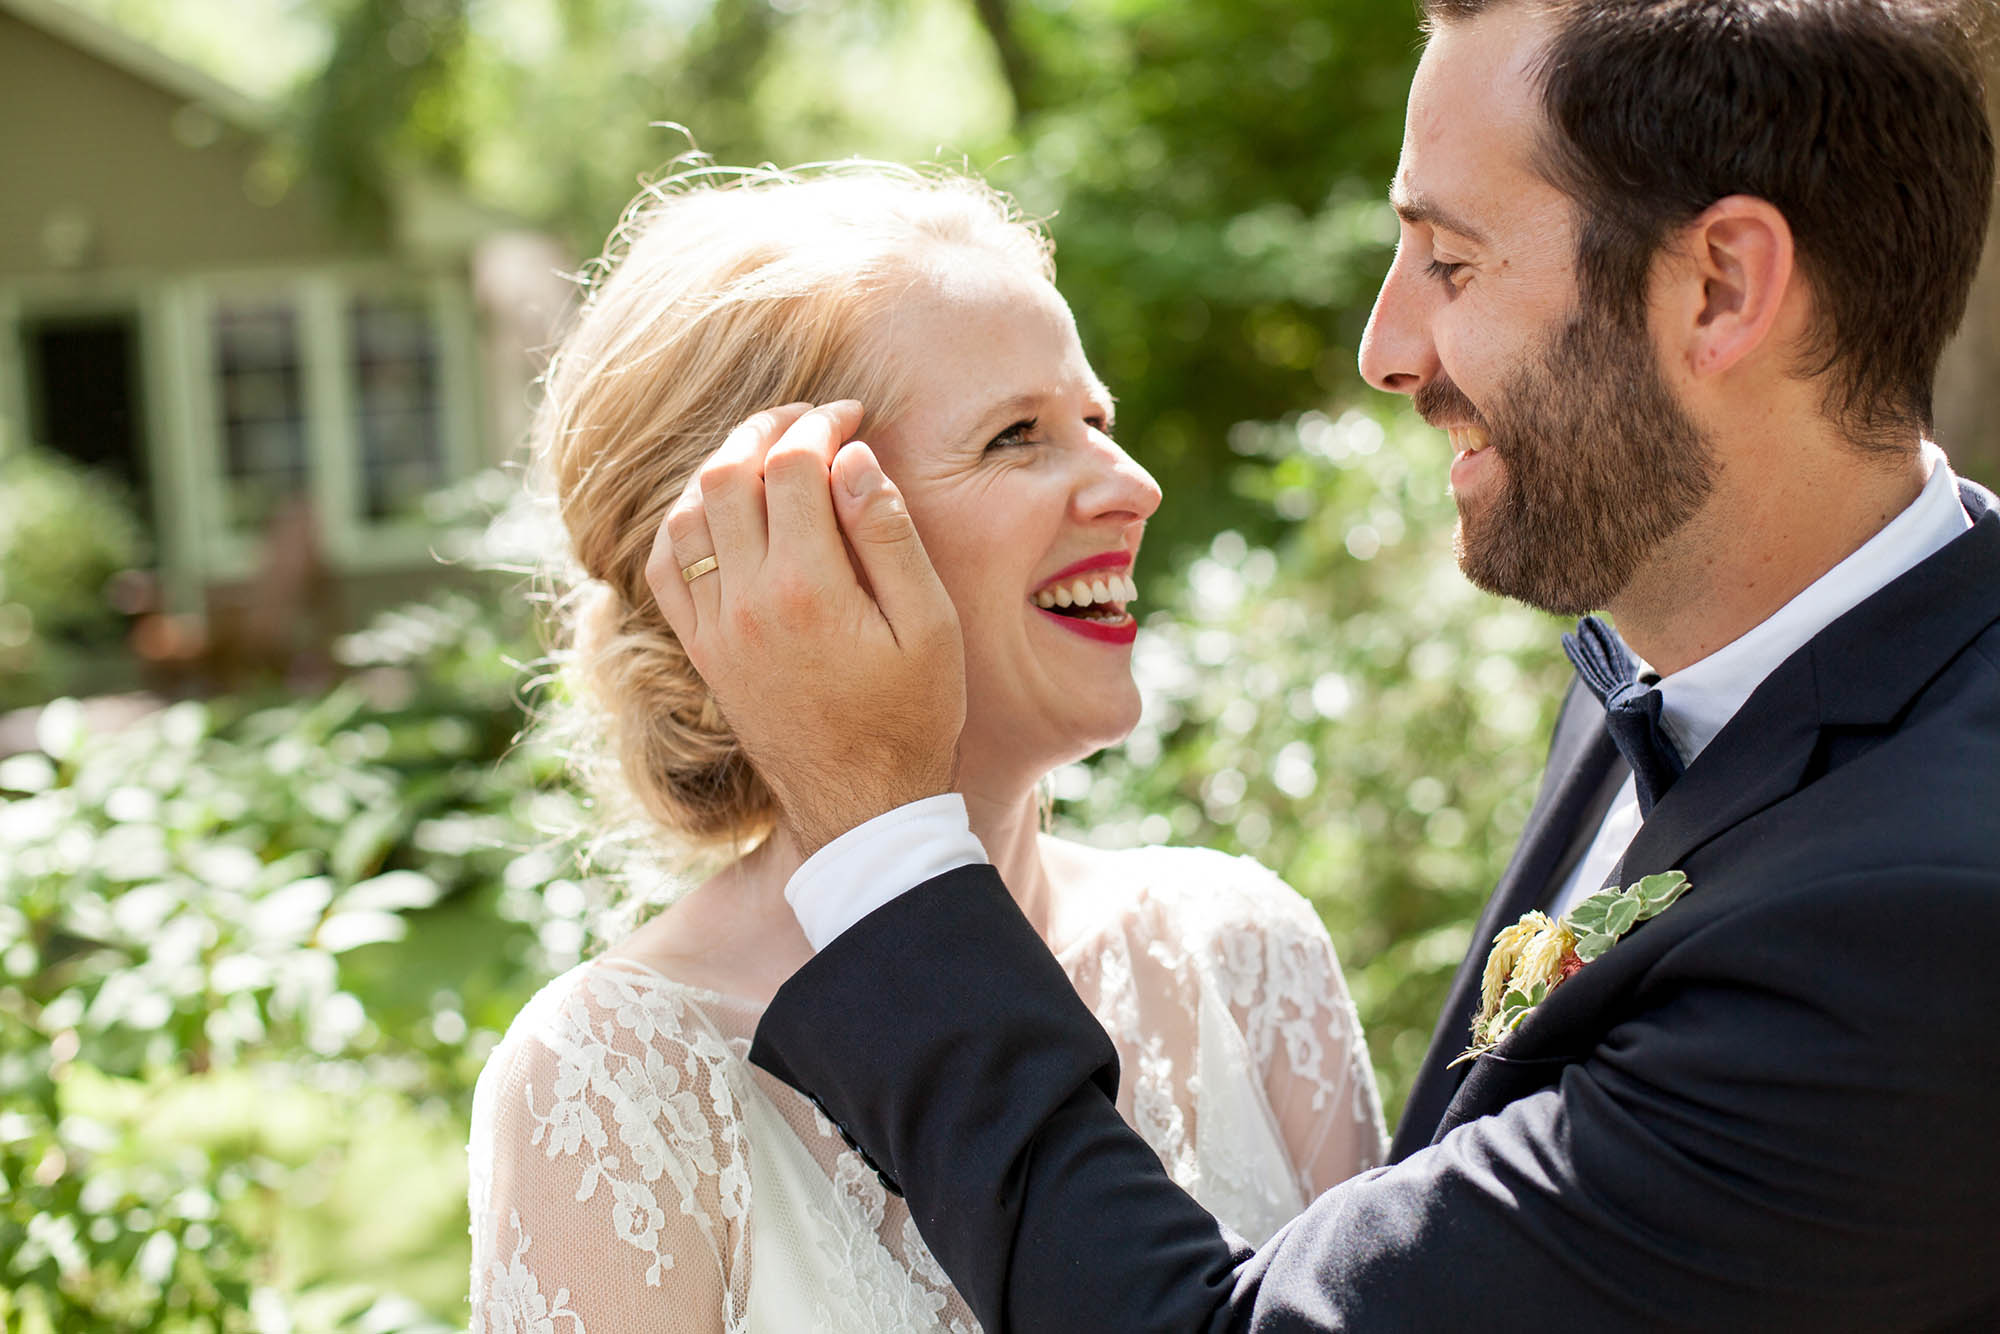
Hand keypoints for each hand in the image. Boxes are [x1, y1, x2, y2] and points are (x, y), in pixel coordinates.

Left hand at [647, 401, 964, 856]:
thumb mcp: (929, 624)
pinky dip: (686, 520)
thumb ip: (889, 536)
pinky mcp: (701, 649)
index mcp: (808, 588)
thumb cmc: (913, 715)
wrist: (861, 805)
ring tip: (767, 454)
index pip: (791, 466)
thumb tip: (853, 458)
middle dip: (766, 428)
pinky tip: (722, 510)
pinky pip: (667, 564)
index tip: (851, 414)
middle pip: (728, 474)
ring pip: (688, 511)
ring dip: (723, 467)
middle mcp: (746, 602)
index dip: (820, 424)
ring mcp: (714, 627)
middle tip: (807, 418)